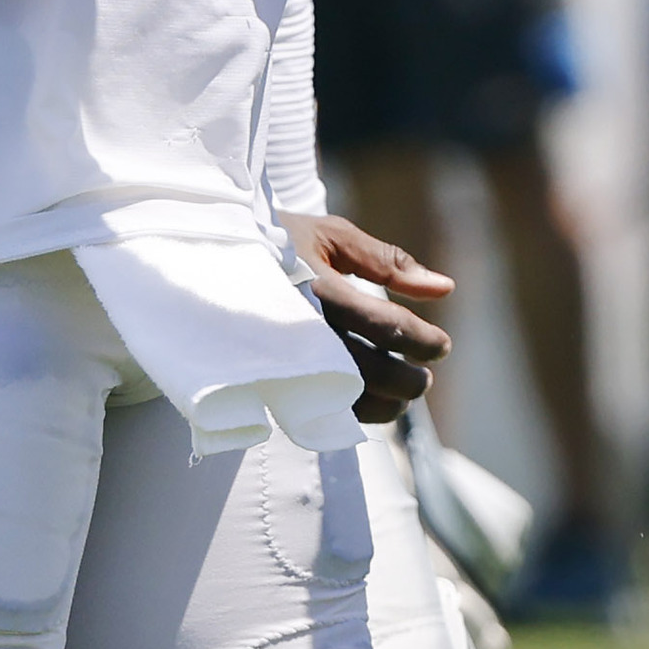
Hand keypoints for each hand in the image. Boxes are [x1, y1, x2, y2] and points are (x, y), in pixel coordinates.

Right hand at [285, 211, 454, 422]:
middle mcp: (302, 329)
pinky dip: (350, 413)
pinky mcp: (265, 378)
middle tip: (425, 378)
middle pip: (373, 371)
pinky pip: (314, 411)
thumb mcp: (331, 235)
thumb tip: (445, 287)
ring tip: (403, 396)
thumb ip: (388, 261)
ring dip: (386, 406)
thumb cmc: (277, 240)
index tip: (442, 346)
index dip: (424, 341)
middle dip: (410, 381)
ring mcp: (281, 358)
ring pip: (345, 401)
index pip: (389, 327)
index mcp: (321, 288)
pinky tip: (364, 401)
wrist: (203, 258)